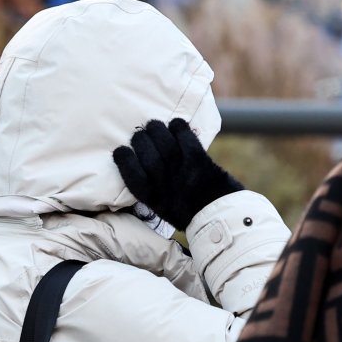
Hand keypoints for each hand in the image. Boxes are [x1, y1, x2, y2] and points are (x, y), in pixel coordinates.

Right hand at [113, 118, 242, 229]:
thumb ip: (152, 190)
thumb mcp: (163, 209)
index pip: (131, 176)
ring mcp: (182, 170)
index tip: (120, 150)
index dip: (124, 160)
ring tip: (154, 126)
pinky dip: (178, 127)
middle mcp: (165, 184)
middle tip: (141, 135)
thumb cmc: (189, 213)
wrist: (221, 216)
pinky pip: (184, 136)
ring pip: (163, 141)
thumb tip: (140, 166)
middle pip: (145, 154)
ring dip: (156, 129)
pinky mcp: (199, 160)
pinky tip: (176, 125)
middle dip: (140, 140)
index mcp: (153, 199)